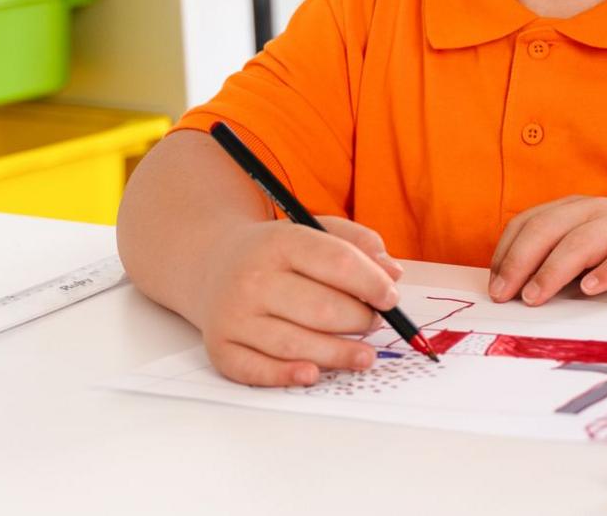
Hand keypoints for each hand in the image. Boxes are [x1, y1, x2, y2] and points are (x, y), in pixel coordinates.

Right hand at [192, 215, 405, 387]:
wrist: (214, 263)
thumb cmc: (278, 253)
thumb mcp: (316, 230)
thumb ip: (359, 244)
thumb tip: (392, 274)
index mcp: (280, 242)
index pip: (337, 262)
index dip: (372, 283)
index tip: (391, 297)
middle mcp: (253, 278)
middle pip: (321, 308)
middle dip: (359, 320)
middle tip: (373, 324)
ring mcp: (234, 315)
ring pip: (295, 343)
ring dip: (338, 354)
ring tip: (364, 356)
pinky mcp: (221, 346)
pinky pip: (255, 369)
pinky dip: (285, 376)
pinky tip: (314, 374)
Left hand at [489, 196, 606, 305]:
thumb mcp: (575, 266)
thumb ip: (545, 268)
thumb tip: (504, 290)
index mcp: (572, 210)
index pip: (528, 223)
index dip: (506, 253)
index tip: (495, 287)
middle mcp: (596, 210)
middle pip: (549, 228)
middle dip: (522, 262)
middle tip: (507, 295)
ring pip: (582, 241)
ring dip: (554, 270)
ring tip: (537, 296)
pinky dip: (606, 271)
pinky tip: (591, 289)